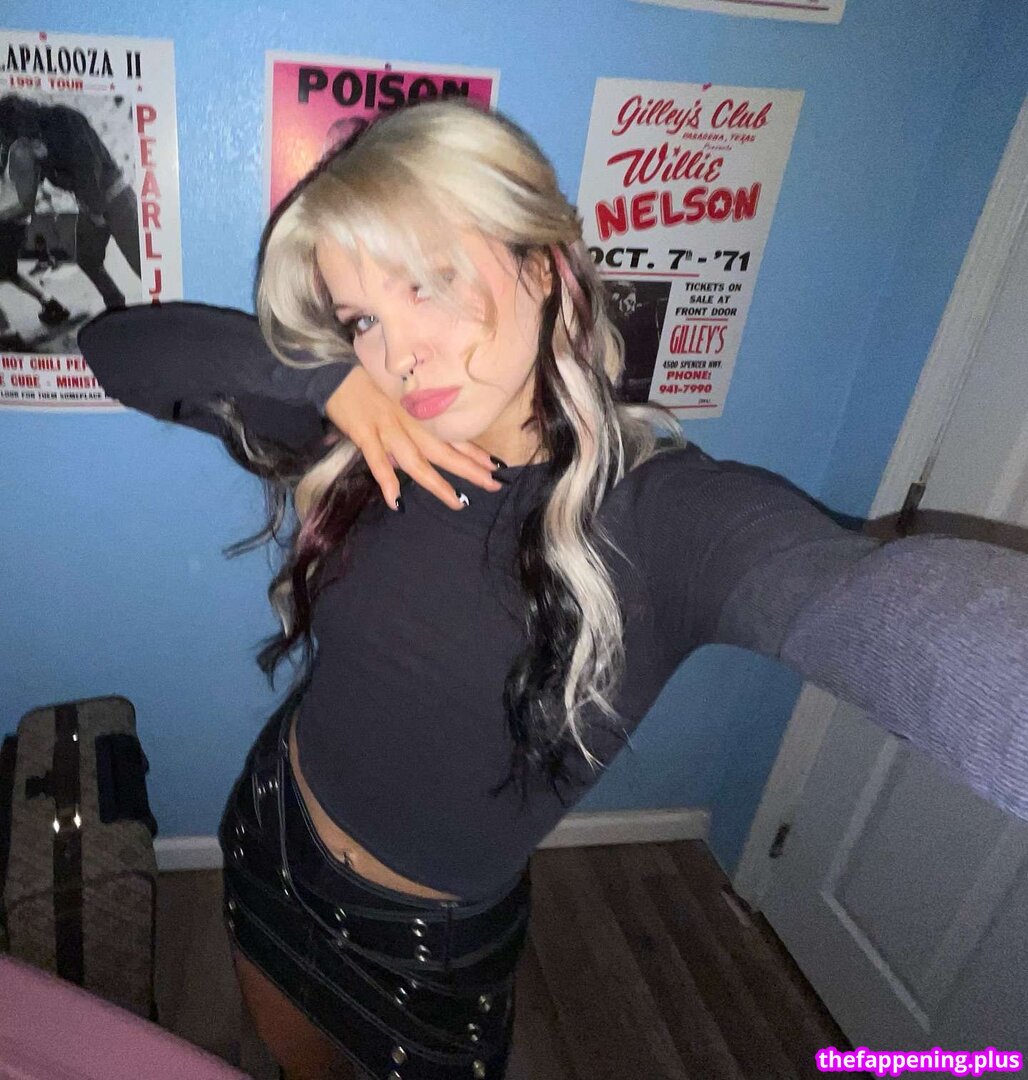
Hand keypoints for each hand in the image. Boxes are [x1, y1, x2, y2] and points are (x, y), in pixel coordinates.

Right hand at [323, 366, 504, 510]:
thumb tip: (418, 460)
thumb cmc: (367, 389)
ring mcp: (387, 429)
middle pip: (442, 451)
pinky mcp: (364, 434)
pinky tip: (396, 501)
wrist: (335, 373)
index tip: (496, 465)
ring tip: (456, 501)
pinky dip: (387, 480)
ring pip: (416, 460)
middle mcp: (408, 424)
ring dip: (437, 482)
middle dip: (468, 469)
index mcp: (417, 417)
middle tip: (493, 485)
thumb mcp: (396, 407)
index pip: (451, 437)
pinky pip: (377, 460)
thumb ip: (409, 433)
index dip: (474, 452)